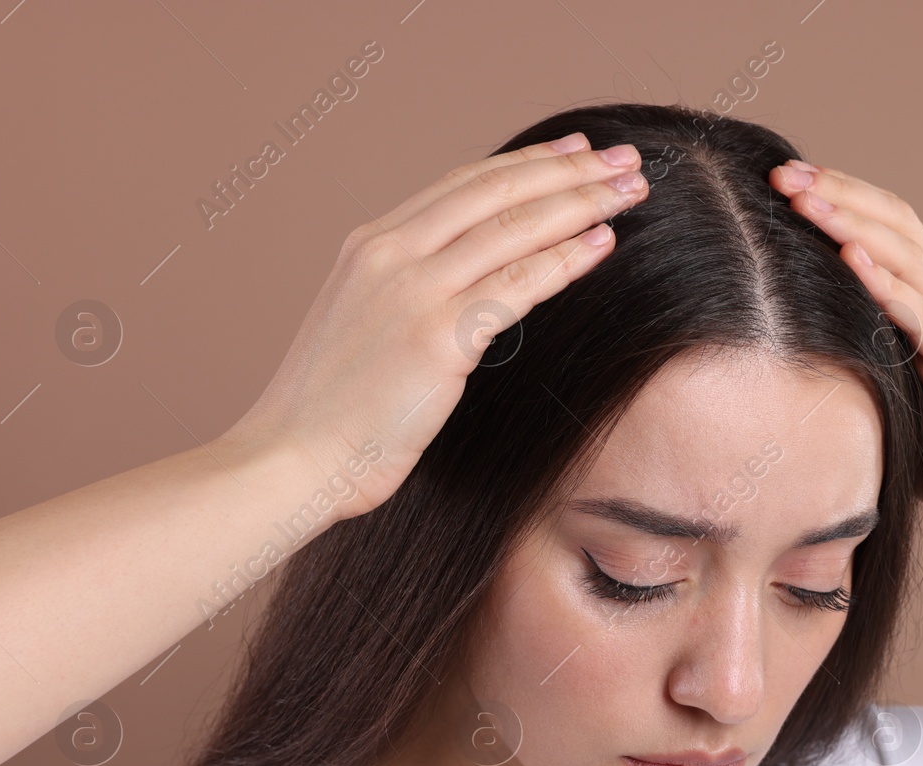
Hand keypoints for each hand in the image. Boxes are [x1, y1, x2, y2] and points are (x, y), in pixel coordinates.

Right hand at [220, 132, 650, 520]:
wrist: (291, 459)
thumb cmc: (330, 413)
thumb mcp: (364, 328)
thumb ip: (408, 295)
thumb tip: (466, 289)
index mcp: (370, 245)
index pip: (463, 184)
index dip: (527, 162)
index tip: (573, 150)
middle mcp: (390, 254)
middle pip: (496, 191)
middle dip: (567, 170)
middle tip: (623, 159)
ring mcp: (413, 291)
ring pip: (514, 227)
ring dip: (581, 203)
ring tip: (631, 190)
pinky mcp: (437, 336)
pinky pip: (517, 284)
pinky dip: (566, 259)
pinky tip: (603, 243)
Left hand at [769, 160, 922, 557]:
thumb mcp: (875, 379)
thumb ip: (845, 341)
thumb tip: (770, 320)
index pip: (884, 223)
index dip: (837, 191)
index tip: (779, 174)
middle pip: (896, 225)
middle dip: (837, 193)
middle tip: (782, 174)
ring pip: (909, 262)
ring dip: (855, 227)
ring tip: (808, 202)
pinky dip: (890, 288)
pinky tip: (853, 265)